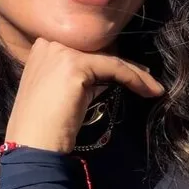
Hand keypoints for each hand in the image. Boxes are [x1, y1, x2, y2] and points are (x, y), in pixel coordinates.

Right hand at [5, 39, 163, 153]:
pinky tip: (149, 90)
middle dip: (127, 66)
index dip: (111, 60)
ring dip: (137, 74)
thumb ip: (86, 75)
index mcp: (45, 47)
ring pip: (110, 59)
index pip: (87, 50)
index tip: (134, 73)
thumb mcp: (67, 90)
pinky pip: (115, 69)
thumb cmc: (48, 124)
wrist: (33, 144)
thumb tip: (115, 70)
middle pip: (100, 52)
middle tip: (148, 79)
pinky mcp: (75, 65)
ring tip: (155, 88)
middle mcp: (50, 44)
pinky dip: (135, 79)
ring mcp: (61, 53)